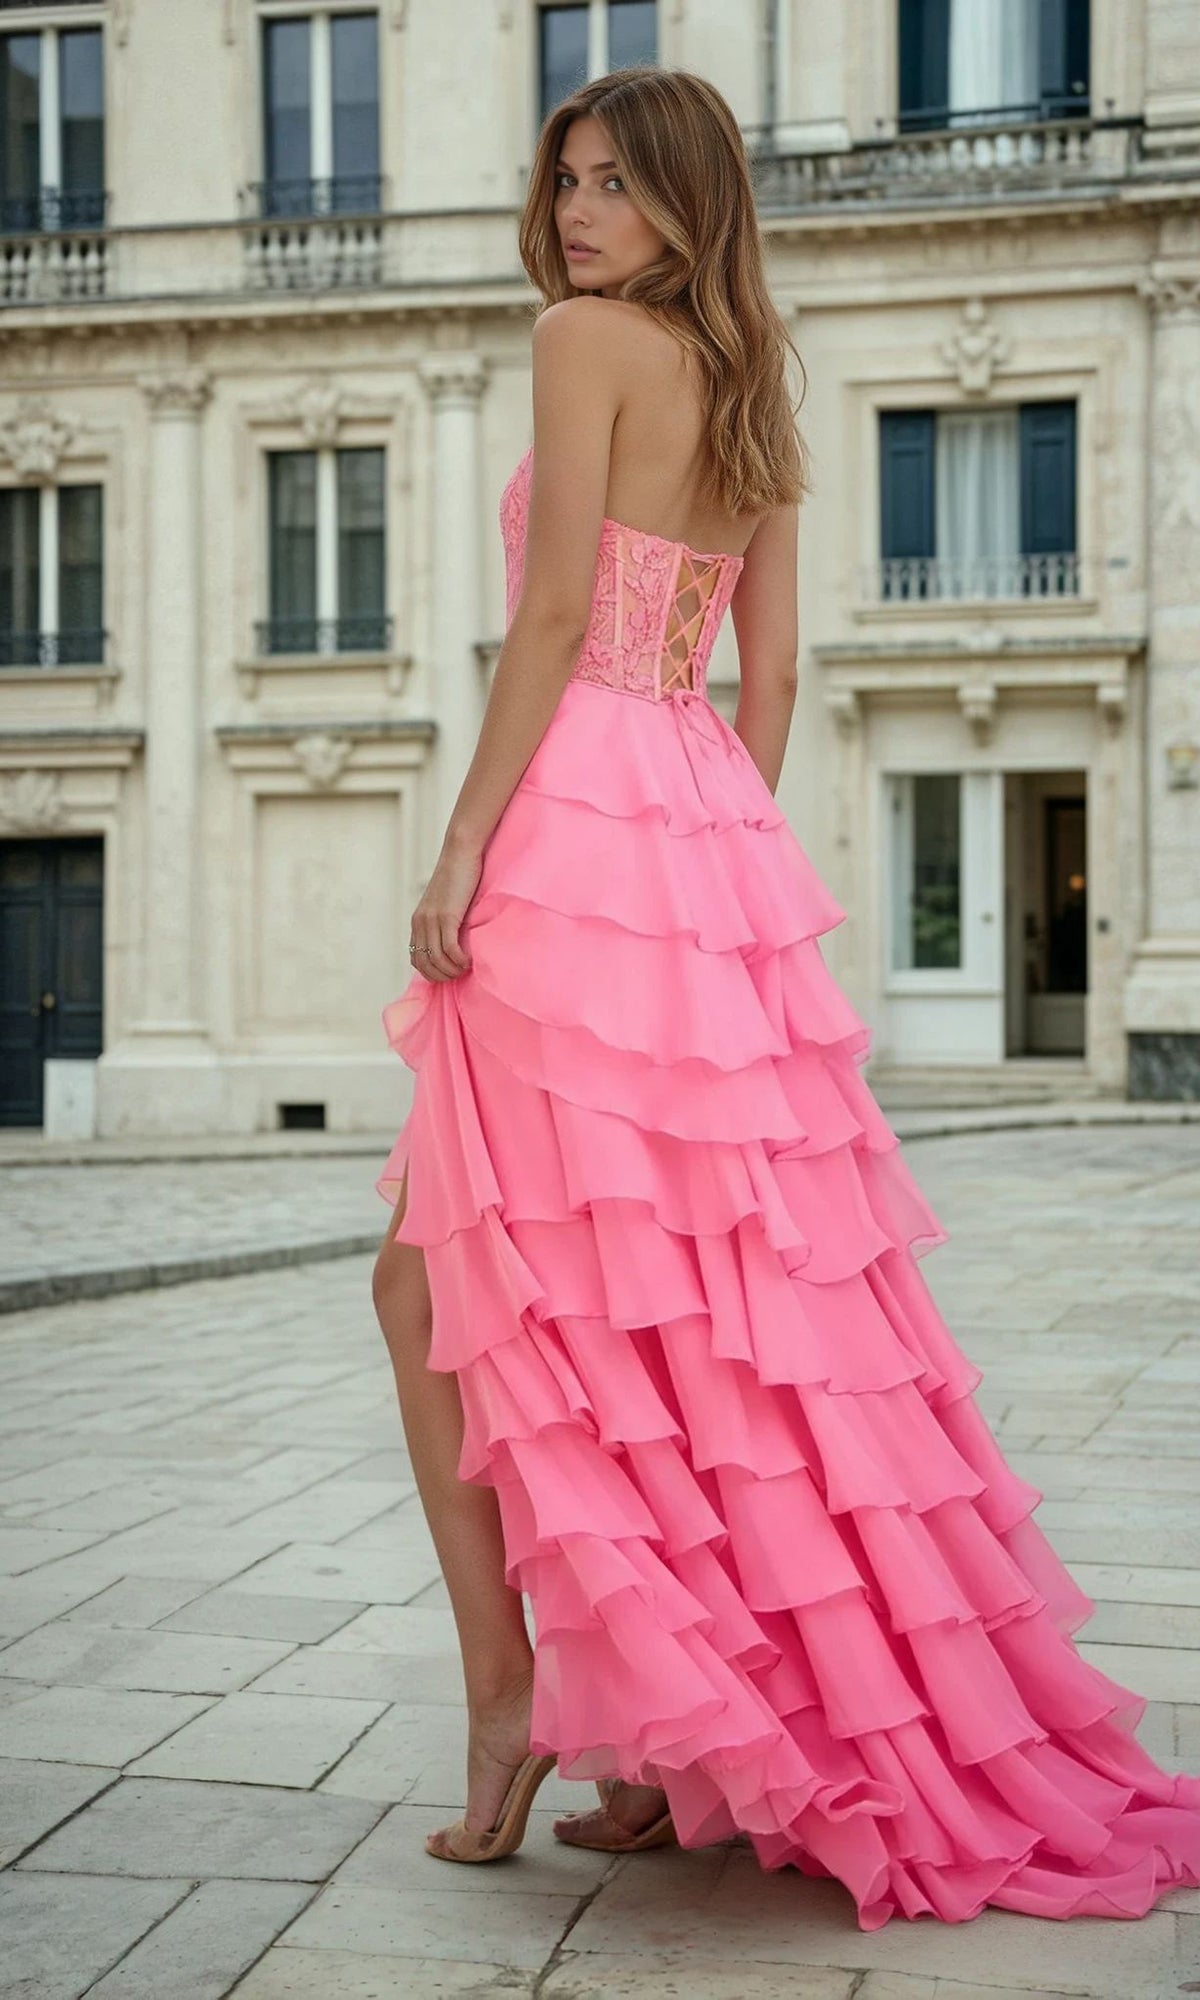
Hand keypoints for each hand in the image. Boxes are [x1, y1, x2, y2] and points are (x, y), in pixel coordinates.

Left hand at [407, 839, 482, 982]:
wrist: (460, 853)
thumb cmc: (459, 876)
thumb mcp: (446, 903)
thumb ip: (444, 921)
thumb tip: (454, 942)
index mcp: (418, 921)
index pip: (415, 959)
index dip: (431, 972)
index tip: (449, 972)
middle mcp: (420, 922)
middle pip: (424, 964)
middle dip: (442, 976)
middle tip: (459, 975)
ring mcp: (432, 919)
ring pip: (437, 960)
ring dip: (452, 970)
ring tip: (465, 968)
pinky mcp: (446, 916)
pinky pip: (449, 949)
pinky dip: (459, 960)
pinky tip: (468, 960)